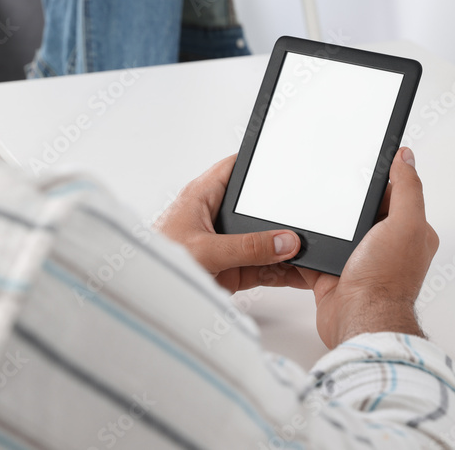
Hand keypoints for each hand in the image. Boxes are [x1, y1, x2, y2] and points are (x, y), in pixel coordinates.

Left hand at [156, 156, 309, 292]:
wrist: (143, 295)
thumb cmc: (155, 262)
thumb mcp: (205, 250)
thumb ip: (247, 247)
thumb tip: (284, 241)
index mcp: (202, 196)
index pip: (235, 168)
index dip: (259, 163)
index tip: (286, 161)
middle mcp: (215, 217)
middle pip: (256, 208)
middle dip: (282, 214)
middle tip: (309, 216)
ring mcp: (224, 244)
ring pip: (263, 240)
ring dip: (284, 248)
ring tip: (312, 250)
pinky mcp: (229, 269)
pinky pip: (261, 266)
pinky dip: (280, 271)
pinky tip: (299, 273)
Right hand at [297, 147, 438, 347]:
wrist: (359, 320)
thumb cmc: (387, 281)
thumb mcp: (406, 223)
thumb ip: (408, 188)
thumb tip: (406, 157)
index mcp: (409, 232)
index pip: (395, 194)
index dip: (377, 179)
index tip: (360, 165)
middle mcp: (386, 246)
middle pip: (362, 211)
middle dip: (346, 200)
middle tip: (329, 184)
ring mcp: (359, 260)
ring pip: (338, 230)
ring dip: (325, 223)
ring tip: (311, 206)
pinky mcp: (334, 273)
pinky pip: (317, 251)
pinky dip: (307, 244)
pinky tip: (297, 233)